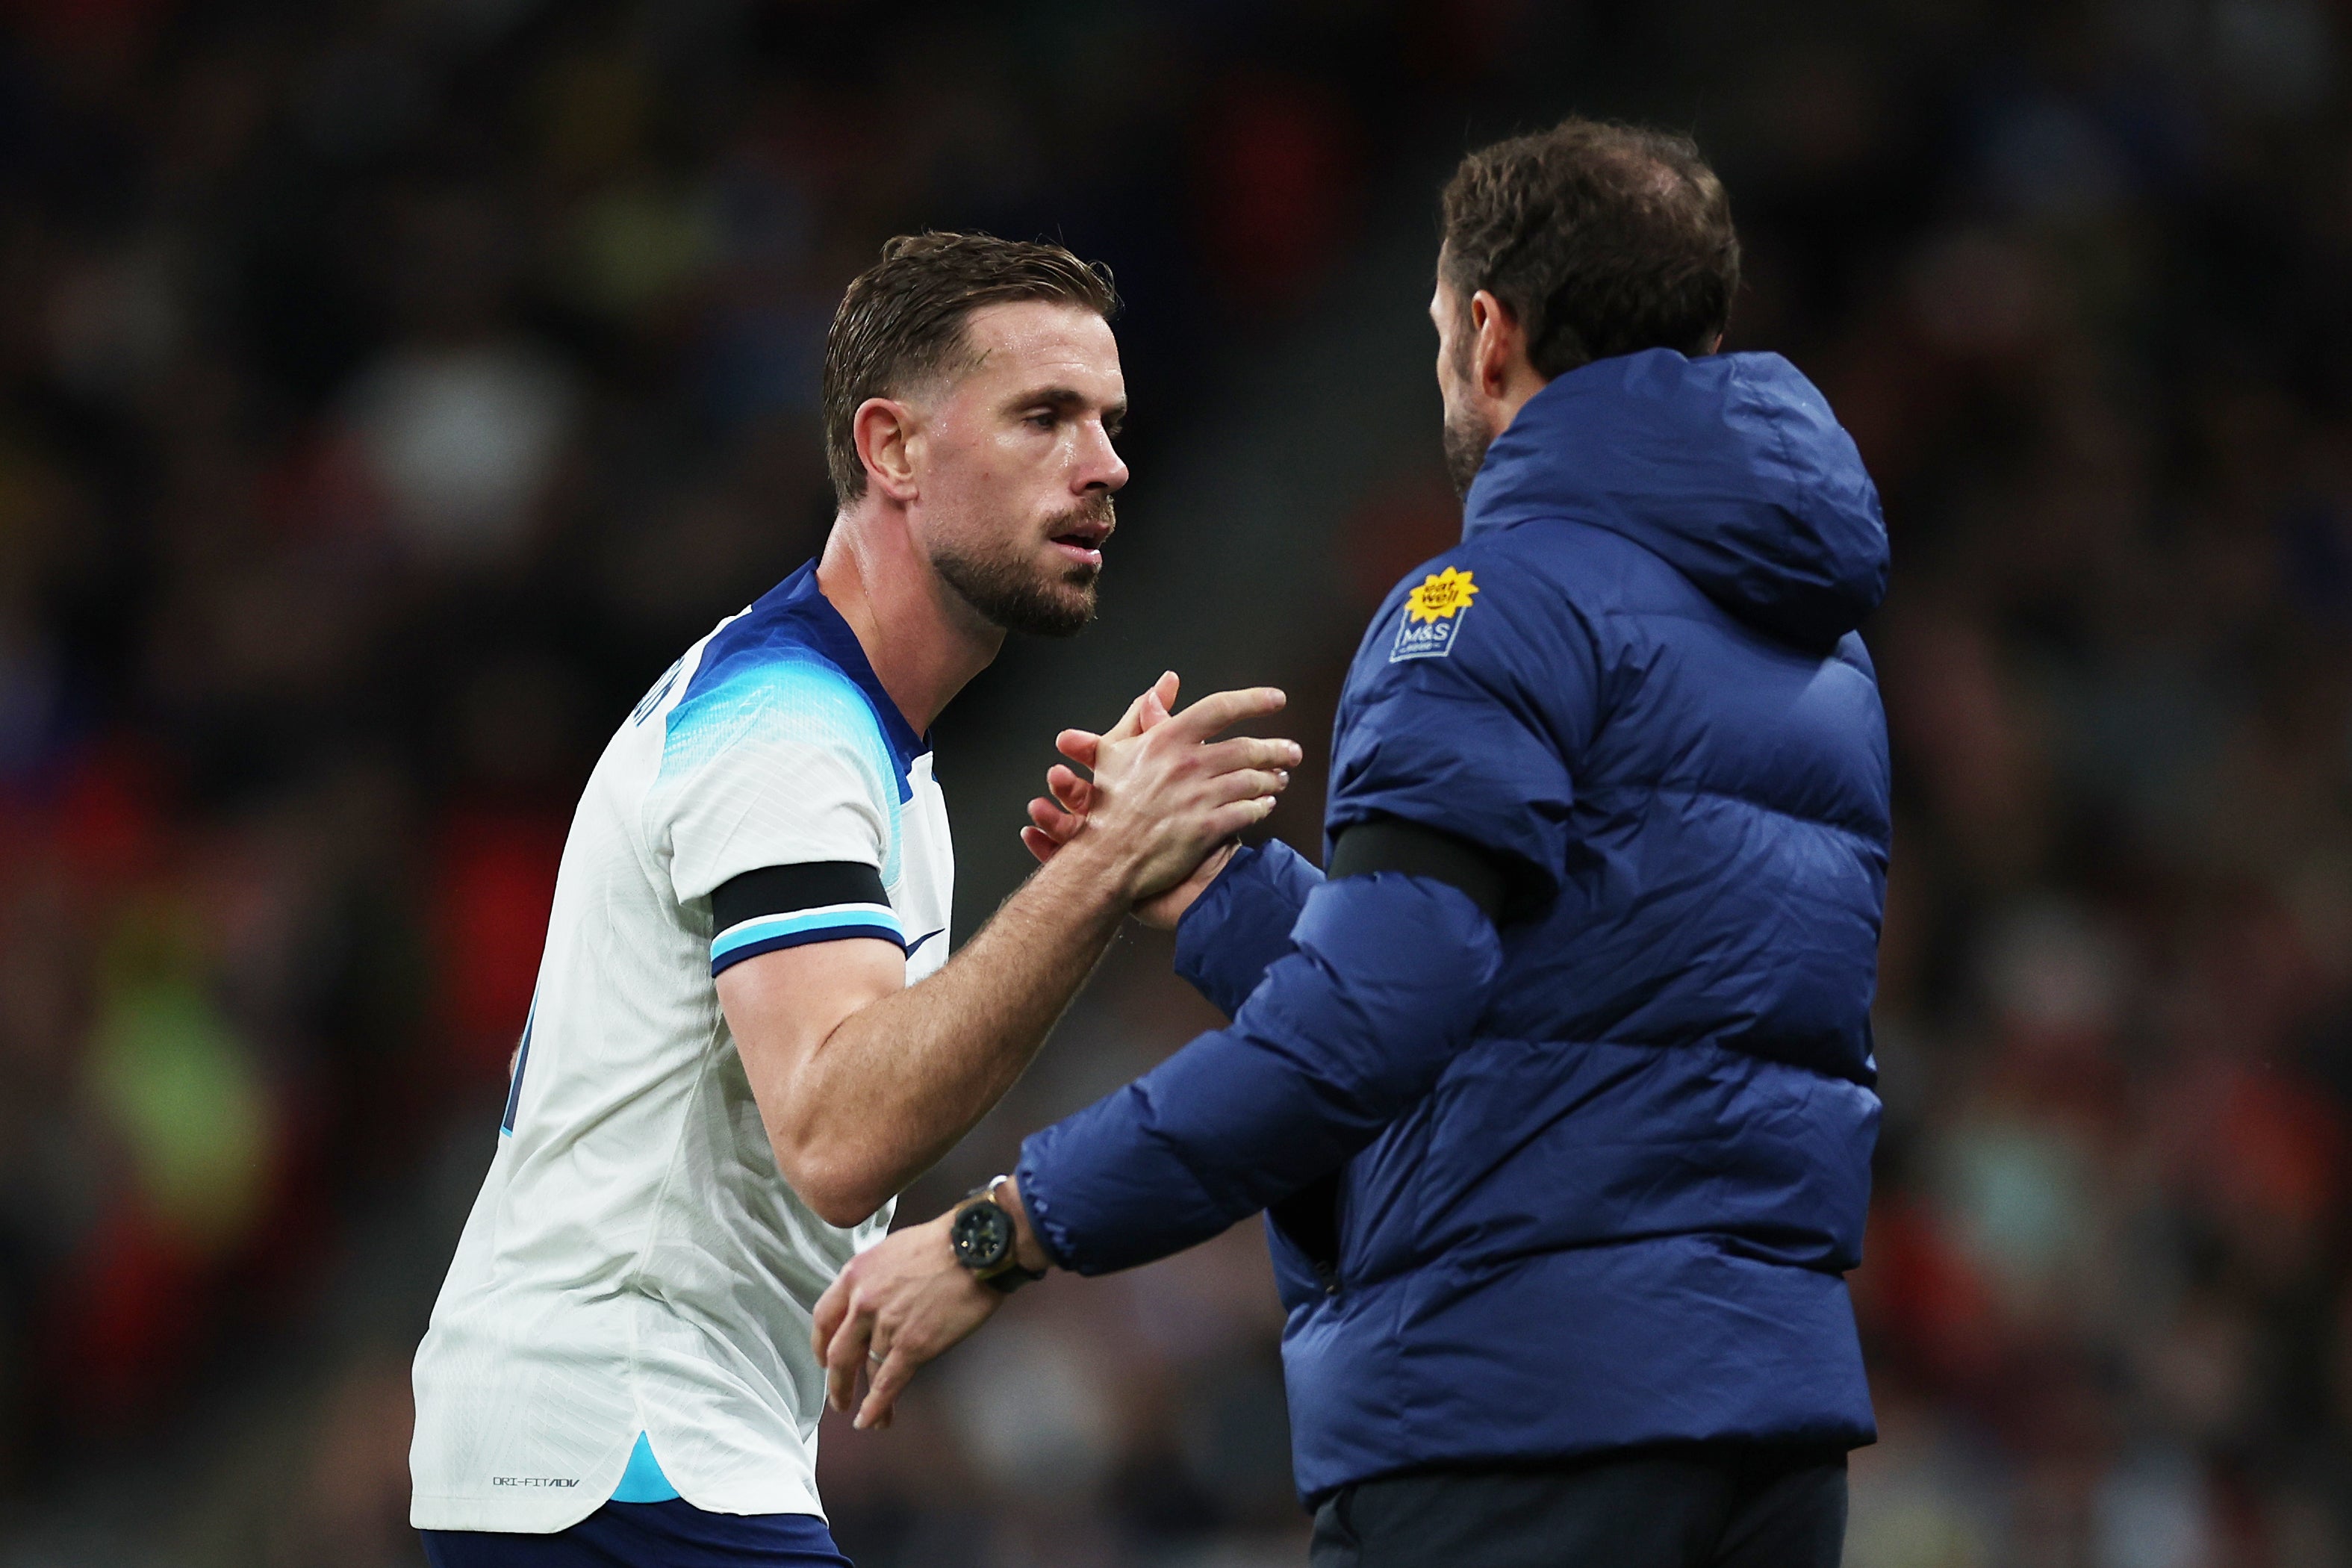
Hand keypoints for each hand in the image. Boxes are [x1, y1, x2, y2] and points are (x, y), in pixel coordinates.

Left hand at [810, 1211, 999, 1430]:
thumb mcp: (892, 1249)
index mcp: (855, 1275)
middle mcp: (863, 1302)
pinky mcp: (912, 1346)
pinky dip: (877, 1407)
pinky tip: (873, 1420)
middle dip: (837, 1383)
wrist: (974, 1247)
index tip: (824, 1359)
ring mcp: (886, 1326)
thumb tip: (871, 1302)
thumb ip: (874, 1277)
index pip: (823, 1318)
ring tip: (870, 1415)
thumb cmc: (943, 1241)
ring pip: (868, 1372)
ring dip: (866, 1398)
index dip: (820, 1345)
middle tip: (839, 1399)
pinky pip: (887, 1384)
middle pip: (838, 1354)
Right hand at [1024, 673, 1298, 906]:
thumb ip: (1142, 714)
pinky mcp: (1206, 828)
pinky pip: (1246, 812)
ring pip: (1251, 781)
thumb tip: (1163, 686)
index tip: (1276, 699)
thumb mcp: (1115, 749)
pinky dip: (1261, 807)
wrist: (1105, 856)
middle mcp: (1186, 765)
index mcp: (1166, 739)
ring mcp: (1197, 797)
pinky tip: (1266, 806)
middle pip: (1246, 749)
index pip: (1220, 708)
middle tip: (1291, 751)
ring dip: (1271, 778)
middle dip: (1276, 749)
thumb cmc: (1106, 802)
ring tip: (1281, 778)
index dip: (1254, 701)